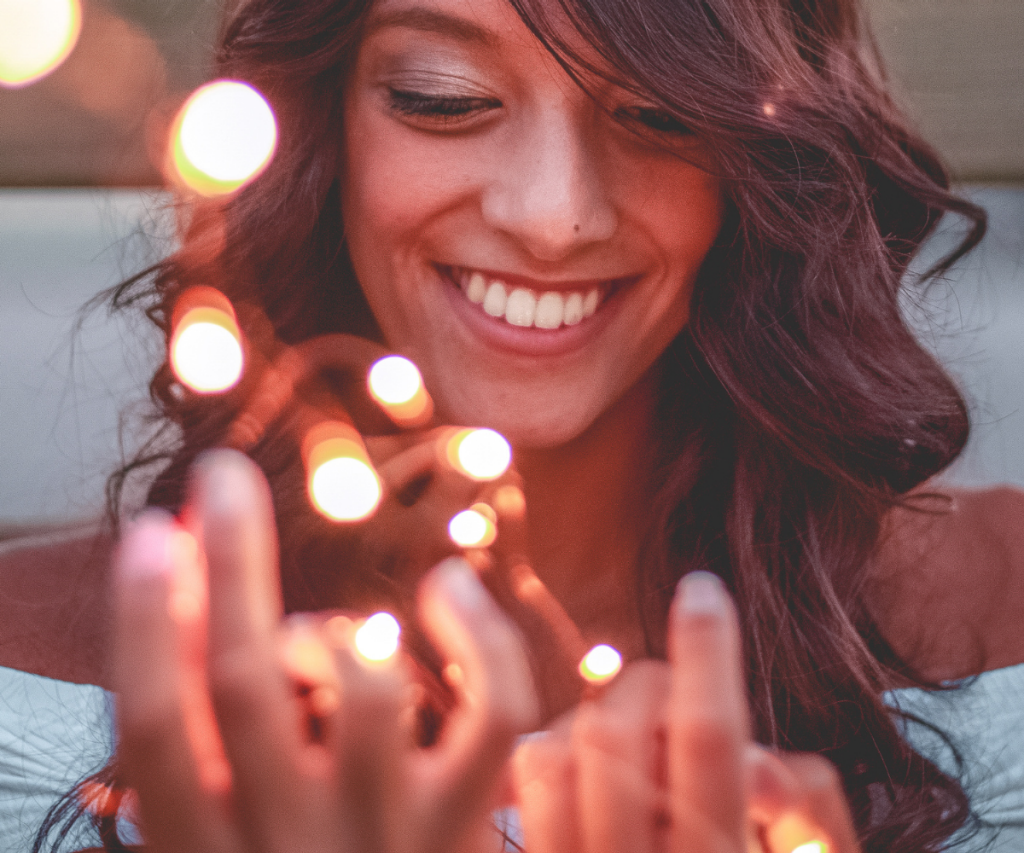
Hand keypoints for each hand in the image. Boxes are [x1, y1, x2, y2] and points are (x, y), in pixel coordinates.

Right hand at [113, 449, 538, 852]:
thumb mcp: (213, 846)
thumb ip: (190, 765)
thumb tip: (182, 625)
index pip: (155, 729)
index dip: (145, 623)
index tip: (153, 533)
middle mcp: (291, 845)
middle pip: (249, 681)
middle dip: (233, 562)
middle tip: (223, 472)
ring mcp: (388, 836)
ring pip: (367, 690)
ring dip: (337, 626)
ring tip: (314, 624)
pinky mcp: (465, 828)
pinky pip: (491, 716)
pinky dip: (481, 638)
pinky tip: (450, 584)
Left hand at [513, 572, 860, 852]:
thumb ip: (808, 817)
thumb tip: (769, 754)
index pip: (708, 739)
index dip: (708, 652)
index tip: (703, 589)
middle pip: (620, 729)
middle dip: (642, 683)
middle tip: (663, 683)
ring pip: (560, 747)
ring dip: (595, 717)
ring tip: (626, 730)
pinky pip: (526, 788)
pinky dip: (548, 753)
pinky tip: (572, 765)